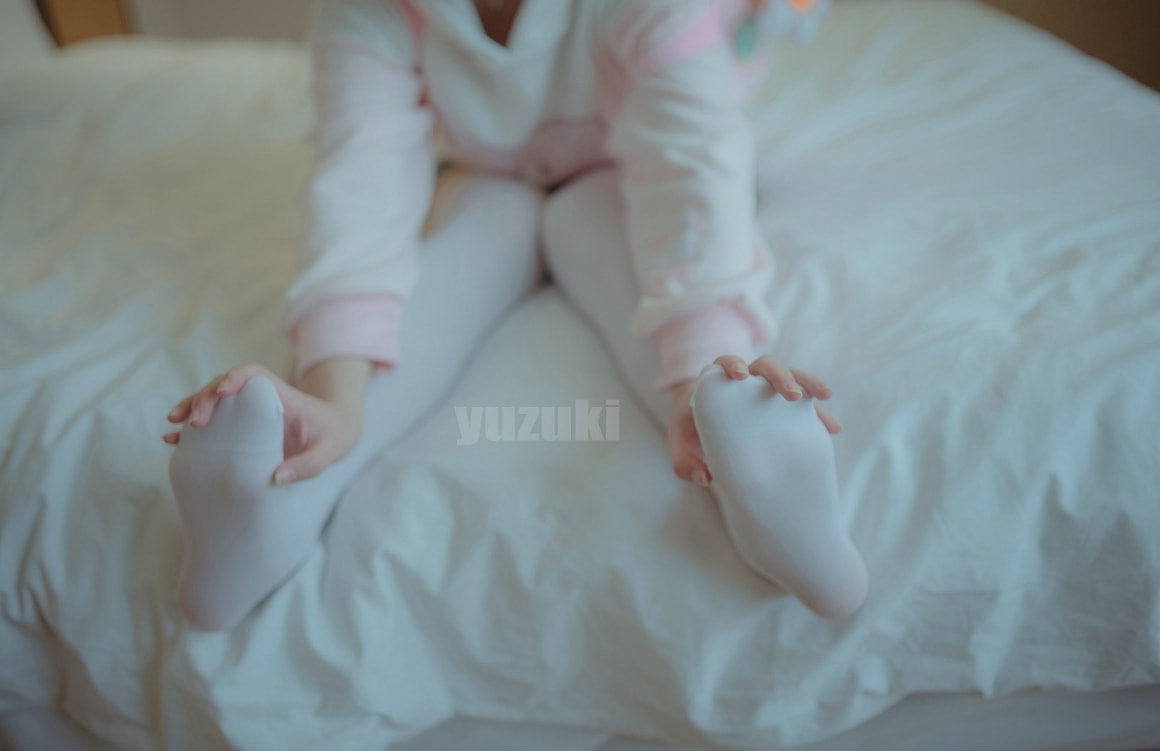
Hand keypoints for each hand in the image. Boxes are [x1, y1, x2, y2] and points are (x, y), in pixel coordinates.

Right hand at [163, 363, 363, 484]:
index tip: (222, 393)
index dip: (235, 378)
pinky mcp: (241, 425)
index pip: (254, 374)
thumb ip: (309, 465)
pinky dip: (192, 428)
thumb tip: (276, 479)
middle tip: (194, 421)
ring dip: (192, 407)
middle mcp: (260, 398)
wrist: (336, 430)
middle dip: (205, 397)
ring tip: (172, 425)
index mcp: (282, 396)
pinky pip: (213, 420)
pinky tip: (172, 440)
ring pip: (213, 399)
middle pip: (225, 384)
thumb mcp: (329, 452)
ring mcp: (248, 410)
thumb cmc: (334, 436)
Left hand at [666, 354, 840, 485]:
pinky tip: (832, 430)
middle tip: (791, 394)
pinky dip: (818, 414)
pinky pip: (804, 403)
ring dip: (807, 384)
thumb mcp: (681, 446)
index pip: (726, 363)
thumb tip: (706, 478)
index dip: (733, 365)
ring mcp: (767, 389)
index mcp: (719, 381)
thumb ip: (683, 463)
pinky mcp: (783, 404)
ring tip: (825, 396)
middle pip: (766, 365)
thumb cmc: (691, 431)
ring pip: (791, 376)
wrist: (705, 423)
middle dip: (780, 376)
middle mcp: (747, 379)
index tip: (740, 376)